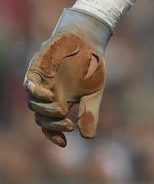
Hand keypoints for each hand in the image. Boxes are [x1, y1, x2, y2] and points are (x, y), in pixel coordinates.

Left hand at [23, 8, 110, 146]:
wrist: (89, 41)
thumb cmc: (91, 66)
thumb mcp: (94, 93)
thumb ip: (90, 113)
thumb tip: (88, 138)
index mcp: (61, 103)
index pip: (50, 125)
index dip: (54, 135)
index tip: (65, 143)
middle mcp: (48, 96)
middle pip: (41, 118)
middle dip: (53, 125)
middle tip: (68, 124)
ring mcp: (41, 83)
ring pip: (33, 104)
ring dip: (45, 111)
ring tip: (61, 111)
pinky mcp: (36, 69)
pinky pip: (29, 84)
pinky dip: (36, 91)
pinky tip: (49, 95)